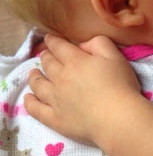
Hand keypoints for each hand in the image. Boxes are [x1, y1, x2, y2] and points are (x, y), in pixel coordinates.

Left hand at [24, 34, 140, 145]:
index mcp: (76, 61)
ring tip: (33, 73)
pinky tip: (28, 98)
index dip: (53, 41)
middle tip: (45, 54)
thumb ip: (99, 43)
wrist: (117, 118)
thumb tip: (82, 45)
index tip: (49, 38)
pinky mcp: (55, 118)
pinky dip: (30, 102)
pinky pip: (36, 109)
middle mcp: (60, 78)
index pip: (59, 47)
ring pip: (38, 84)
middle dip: (46, 57)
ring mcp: (55, 99)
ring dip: (34, 76)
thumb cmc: (121, 85)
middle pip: (48, 64)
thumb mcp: (116, 56)